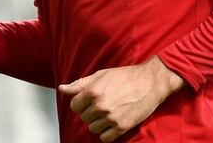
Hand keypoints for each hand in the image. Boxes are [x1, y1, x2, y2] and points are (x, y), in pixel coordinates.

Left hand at [58, 56, 184, 141]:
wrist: (150, 82)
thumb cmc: (126, 76)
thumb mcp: (101, 75)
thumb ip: (80, 84)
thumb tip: (62, 89)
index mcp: (93, 91)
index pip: (74, 106)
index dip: (82, 103)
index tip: (90, 100)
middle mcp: (100, 105)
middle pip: (84, 117)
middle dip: (91, 112)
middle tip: (103, 104)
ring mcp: (111, 117)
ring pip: (93, 128)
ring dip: (99, 122)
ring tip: (109, 112)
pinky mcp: (122, 126)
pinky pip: (105, 138)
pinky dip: (107, 132)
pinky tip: (113, 122)